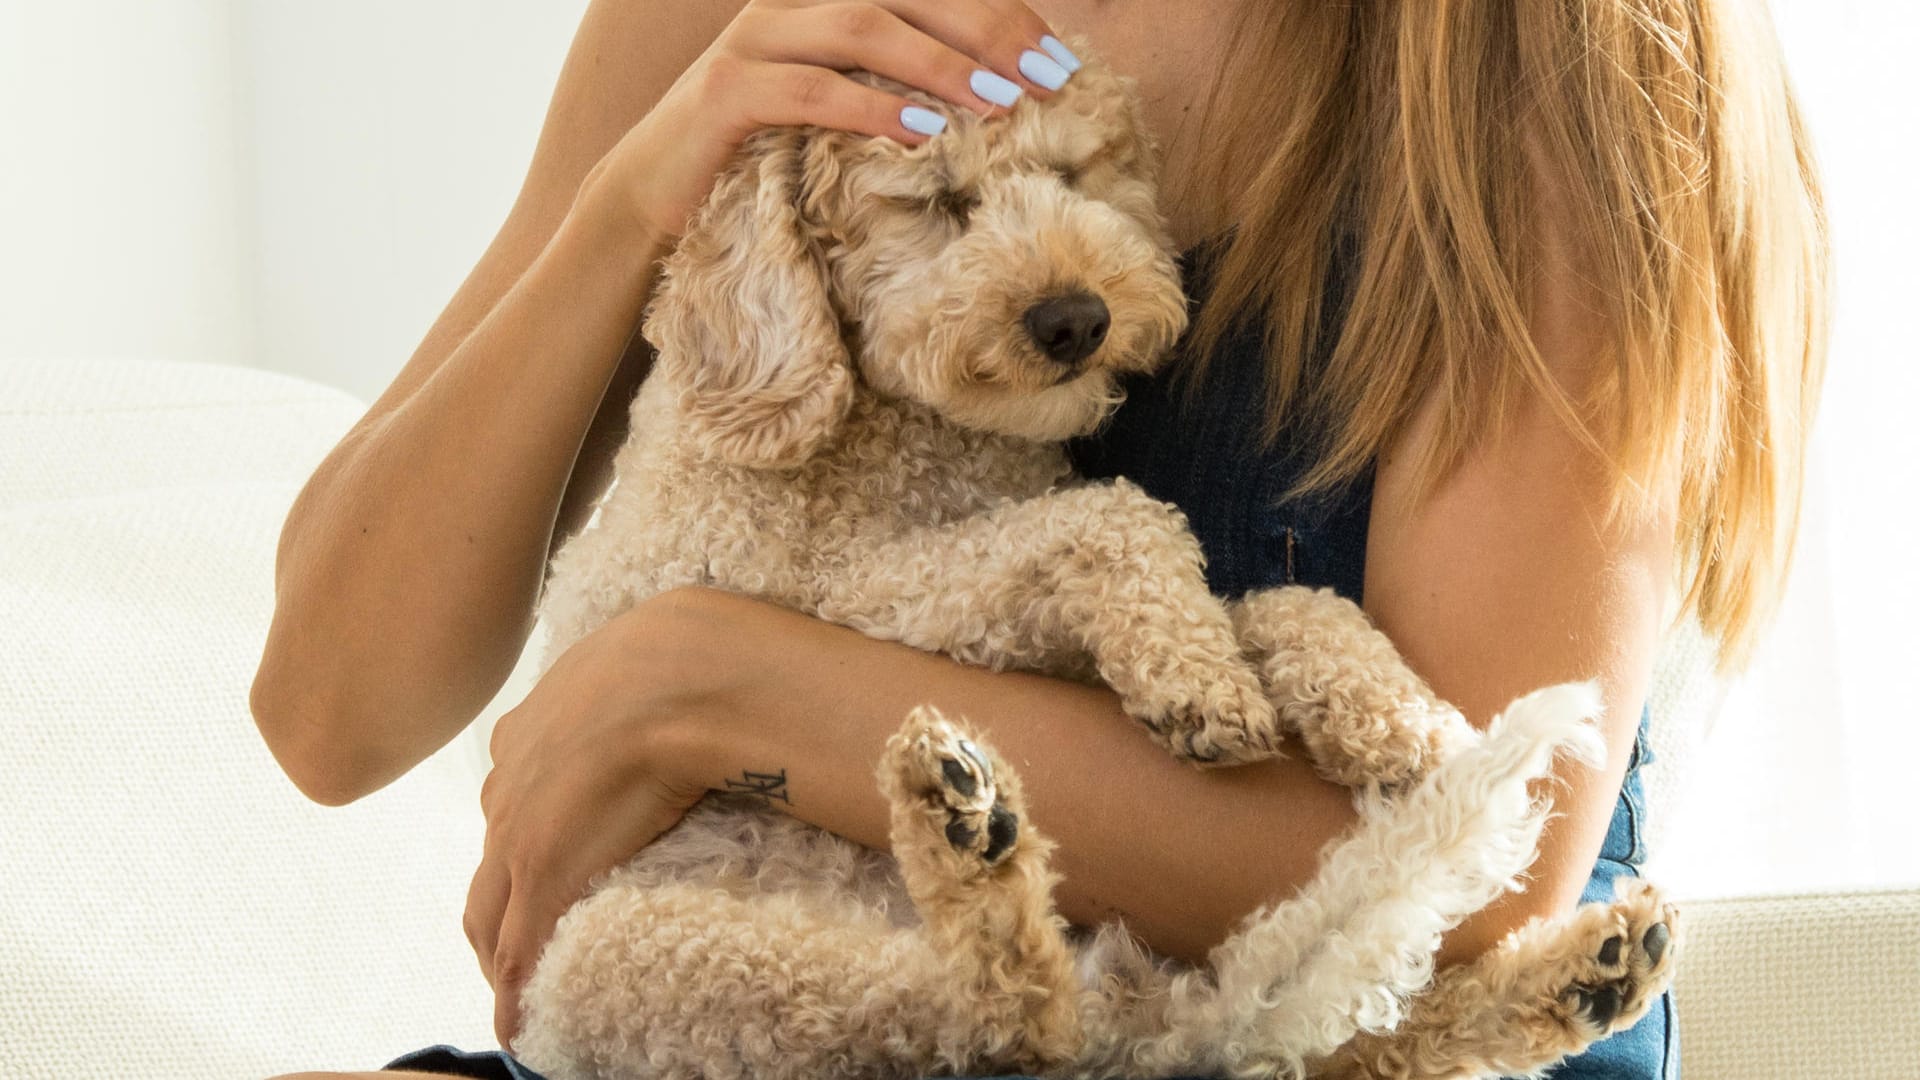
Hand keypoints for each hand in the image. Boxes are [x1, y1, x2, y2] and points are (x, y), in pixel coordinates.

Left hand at [463, 603, 711, 1046]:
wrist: (686, 675)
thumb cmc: (683, 655)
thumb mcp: (639, 656)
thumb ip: (633, 679)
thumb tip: (678, 670)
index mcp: (527, 733)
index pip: (509, 810)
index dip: (520, 852)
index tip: (540, 877)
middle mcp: (507, 786)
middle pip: (486, 870)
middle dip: (498, 916)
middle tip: (521, 955)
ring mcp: (518, 835)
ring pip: (491, 918)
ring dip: (503, 959)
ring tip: (523, 996)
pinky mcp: (543, 878)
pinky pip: (519, 955)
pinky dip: (516, 996)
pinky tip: (521, 1028)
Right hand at [581, 0, 1075, 238]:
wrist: (653, 199)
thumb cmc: (762, 161)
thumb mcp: (840, 119)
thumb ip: (898, 93)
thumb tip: (997, 105)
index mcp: (826, 2)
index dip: (998, 14)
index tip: (1059, 59)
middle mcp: (791, 2)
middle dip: (986, 31)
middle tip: (1048, 77)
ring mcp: (755, 40)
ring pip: (862, 29)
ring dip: (940, 64)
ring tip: (1001, 102)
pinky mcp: (726, 91)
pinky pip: (810, 91)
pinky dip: (869, 108)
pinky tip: (920, 132)